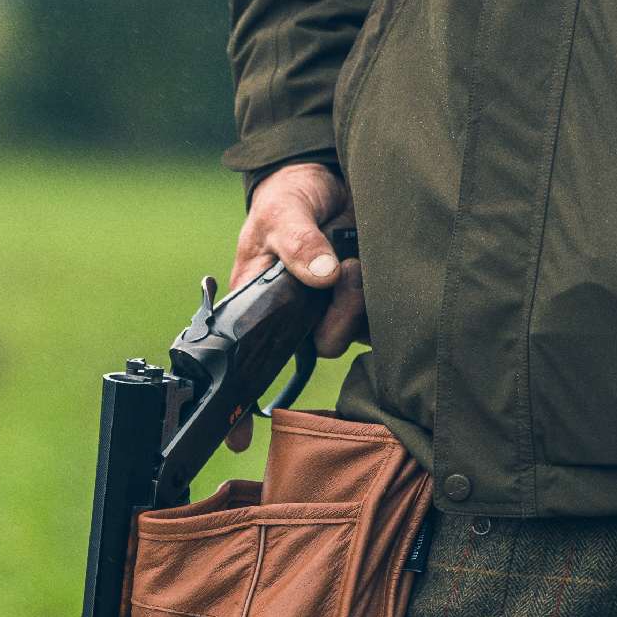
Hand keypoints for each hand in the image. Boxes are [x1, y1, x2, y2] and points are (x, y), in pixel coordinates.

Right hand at [225, 162, 365, 451]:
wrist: (336, 177)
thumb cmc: (294, 194)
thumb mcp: (284, 209)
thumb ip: (299, 239)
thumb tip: (321, 275)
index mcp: (260, 305)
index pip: (243, 363)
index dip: (238, 406)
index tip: (237, 438)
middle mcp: (297, 319)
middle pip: (321, 343)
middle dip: (335, 314)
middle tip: (338, 271)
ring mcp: (334, 313)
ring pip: (352, 330)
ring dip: (358, 293)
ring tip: (351, 255)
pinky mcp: (367, 305)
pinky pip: (380, 317)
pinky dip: (379, 290)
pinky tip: (368, 261)